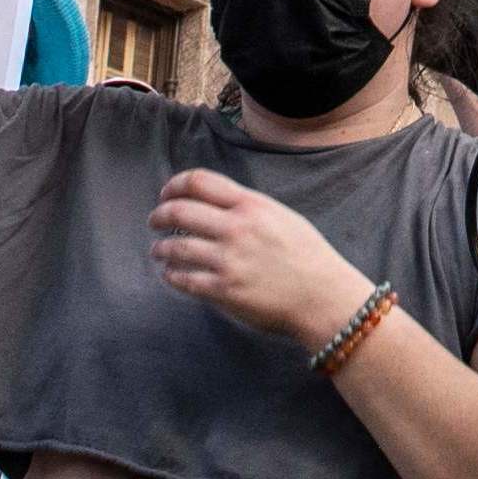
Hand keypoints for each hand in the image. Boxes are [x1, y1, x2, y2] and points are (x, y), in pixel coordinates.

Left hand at [151, 171, 369, 353]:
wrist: (323, 297)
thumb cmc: (308, 256)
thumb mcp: (281, 216)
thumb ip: (248, 207)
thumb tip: (215, 202)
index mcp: (251, 205)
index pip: (200, 182)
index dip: (175, 185)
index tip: (166, 193)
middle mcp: (236, 228)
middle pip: (179, 211)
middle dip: (159, 215)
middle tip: (154, 221)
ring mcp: (228, 260)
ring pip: (175, 247)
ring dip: (161, 248)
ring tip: (158, 250)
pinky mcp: (223, 290)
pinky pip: (184, 279)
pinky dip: (171, 275)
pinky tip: (170, 274)